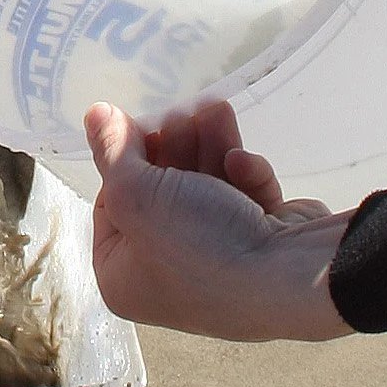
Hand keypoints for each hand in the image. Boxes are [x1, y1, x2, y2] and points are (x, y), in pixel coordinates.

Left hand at [86, 98, 352, 340]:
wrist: (293, 277)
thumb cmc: (198, 244)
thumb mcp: (137, 193)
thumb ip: (112, 149)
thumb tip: (94, 114)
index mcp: (124, 279)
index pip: (112, 208)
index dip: (124, 163)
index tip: (136, 127)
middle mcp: (167, 277)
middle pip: (160, 194)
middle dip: (173, 146)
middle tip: (179, 114)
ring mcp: (219, 264)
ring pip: (205, 189)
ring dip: (209, 145)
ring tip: (214, 107)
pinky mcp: (262, 245)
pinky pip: (243, 202)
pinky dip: (243, 176)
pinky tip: (242, 163)